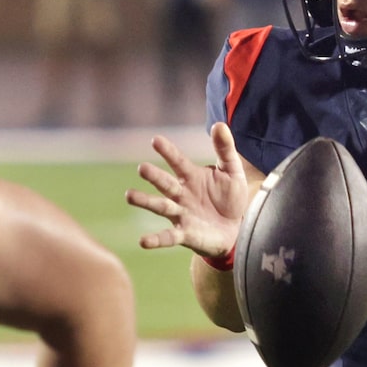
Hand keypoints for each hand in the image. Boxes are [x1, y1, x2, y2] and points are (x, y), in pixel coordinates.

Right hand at [126, 121, 253, 264]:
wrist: (237, 229)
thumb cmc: (231, 198)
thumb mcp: (232, 171)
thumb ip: (224, 149)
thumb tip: (219, 124)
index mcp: (191, 177)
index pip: (177, 161)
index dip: (167, 151)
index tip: (156, 140)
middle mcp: (181, 194)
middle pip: (165, 183)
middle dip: (154, 176)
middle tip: (142, 168)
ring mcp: (181, 214)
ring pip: (160, 207)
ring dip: (145, 201)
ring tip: (129, 195)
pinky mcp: (184, 234)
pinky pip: (167, 237)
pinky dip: (155, 240)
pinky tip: (143, 241)